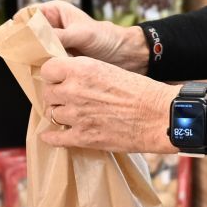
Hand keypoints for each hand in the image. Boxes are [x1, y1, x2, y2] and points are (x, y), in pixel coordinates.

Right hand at [30, 2, 149, 71]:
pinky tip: (41, 76)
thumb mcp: (82, 34)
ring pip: (34, 51)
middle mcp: (51, 27)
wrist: (124, 56)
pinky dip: (42, 69)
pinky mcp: (58, 60)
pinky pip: (44, 63)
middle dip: (24, 45)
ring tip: (31, 68)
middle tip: (20, 58)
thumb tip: (38, 40)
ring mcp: (54, 44)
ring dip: (32, 59)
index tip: (14, 38)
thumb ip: (60, 36)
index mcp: (54, 12)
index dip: (19, 25)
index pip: (28, 15)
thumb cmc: (105, 38)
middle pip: (27, 34)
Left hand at [38, 56, 178, 154]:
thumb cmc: (140, 91)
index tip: (58, 79)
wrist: (158, 116)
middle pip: (48, 94)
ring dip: (60, 114)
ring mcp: (76, 115)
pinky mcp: (83, 137)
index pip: (48, 70)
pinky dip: (52, 138)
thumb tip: (67, 78)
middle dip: (56, 96)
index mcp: (81, 69)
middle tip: (67, 99)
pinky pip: (56, 138)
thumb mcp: (108, 69)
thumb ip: (84, 73)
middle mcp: (74, 90)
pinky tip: (51, 136)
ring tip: (71, 115)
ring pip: (53, 114)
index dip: (53, 75)